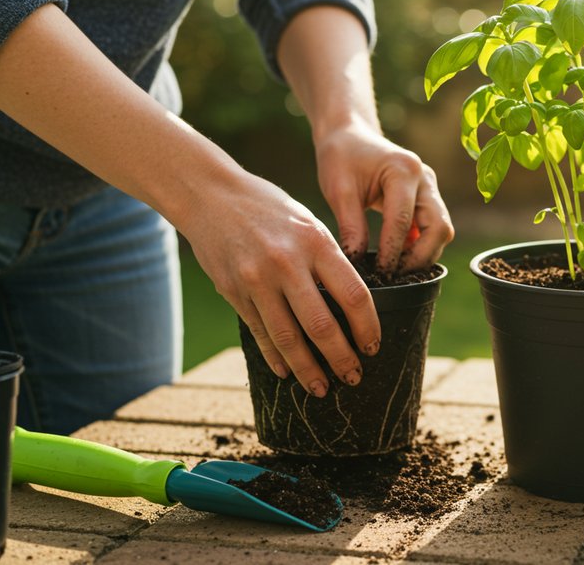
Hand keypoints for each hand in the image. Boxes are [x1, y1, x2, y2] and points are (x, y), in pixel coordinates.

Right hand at [179, 170, 379, 396]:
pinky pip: (260, 332)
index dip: (367, 328)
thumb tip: (352, 306)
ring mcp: (257, 280)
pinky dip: (275, 356)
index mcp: (316, 243)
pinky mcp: (233, 291)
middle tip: (354, 377)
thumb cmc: (269, 208)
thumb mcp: (309, 223)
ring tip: (321, 388)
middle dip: (341, 358)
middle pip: (322, 325)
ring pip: (288, 337)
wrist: (210, 195)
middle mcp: (287, 263)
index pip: (353, 295)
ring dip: (307, 369)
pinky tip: (286, 372)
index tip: (373, 346)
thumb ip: (329, 260)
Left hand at [314, 124, 453, 271]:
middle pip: (439, 227)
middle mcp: (425, 178)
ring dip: (424, 254)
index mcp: (403, 170)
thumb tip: (357, 264)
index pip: (404, 221)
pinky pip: (433, 228)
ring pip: (441, 230)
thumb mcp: (339, 190)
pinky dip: (421, 246)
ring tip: (396, 270)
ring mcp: (430, 188)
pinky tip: (399, 259)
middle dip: (420, 257)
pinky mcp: (428, 198)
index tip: (379, 274)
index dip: (392, 252)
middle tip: (394, 276)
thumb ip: (350, 226)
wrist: (350, 136)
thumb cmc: (342, 157)